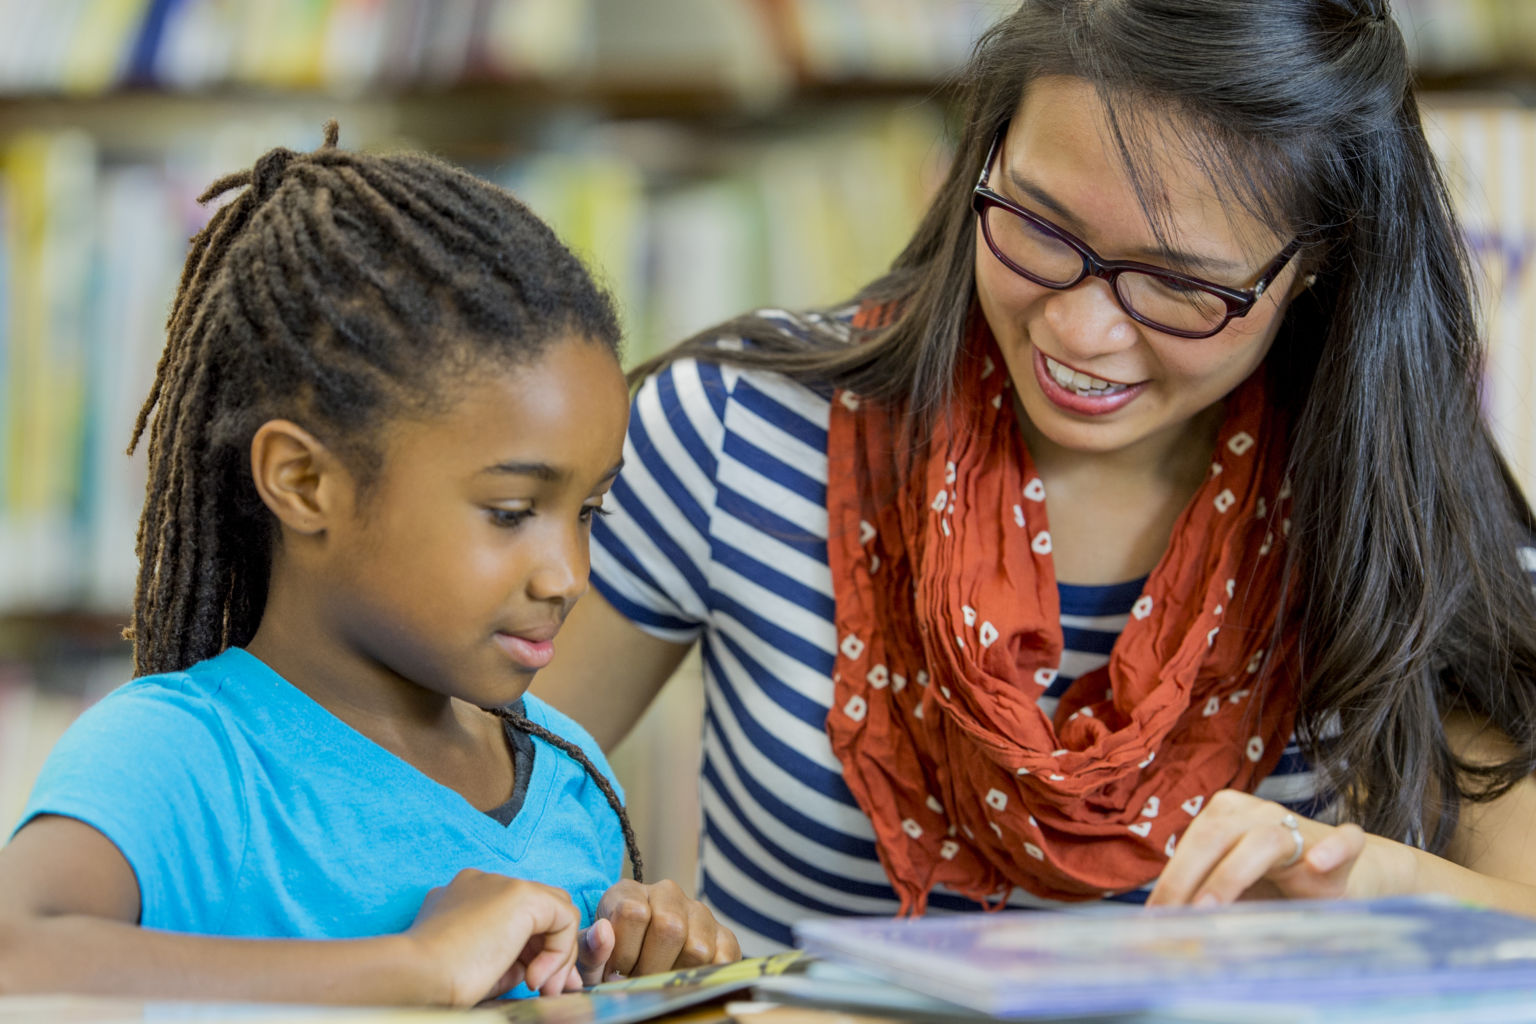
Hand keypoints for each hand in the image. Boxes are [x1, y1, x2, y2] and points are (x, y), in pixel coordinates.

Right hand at [407, 868, 584, 1004]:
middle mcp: (484, 883)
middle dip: (551, 952)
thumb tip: (538, 968)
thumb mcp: (479, 969)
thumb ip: (509, 962)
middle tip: (548, 990)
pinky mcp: (521, 894)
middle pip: (538, 911)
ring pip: (555, 911)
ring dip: (557, 954)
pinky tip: (534, 978)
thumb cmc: (438, 981)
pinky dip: (558, 951)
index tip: (535, 984)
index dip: (532, 952)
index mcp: (464, 897)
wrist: (418, 974)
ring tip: (541, 988)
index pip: (513, 917)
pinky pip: (563, 917)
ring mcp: (502, 884)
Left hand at [579, 879, 740, 982]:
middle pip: (669, 927)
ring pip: (697, 947)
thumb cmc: (610, 963)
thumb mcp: (590, 958)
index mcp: (629, 892)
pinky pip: (722, 958)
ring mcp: (698, 913)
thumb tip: (604, 932)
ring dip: (676, 974)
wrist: (639, 970)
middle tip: (639, 980)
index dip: (622, 952)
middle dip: (649, 967)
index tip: (614, 972)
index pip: (632, 912)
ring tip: (659, 980)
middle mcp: (667, 894)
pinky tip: (683, 979)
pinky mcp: (724, 935)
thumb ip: (589, 948)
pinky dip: (703, 977)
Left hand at [1147, 789, 1373, 906]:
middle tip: (1175, 917)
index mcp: (1225, 815)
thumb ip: (1204, 897)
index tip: (1155, 916)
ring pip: (1264, 840)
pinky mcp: (1345, 845)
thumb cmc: (1277, 883)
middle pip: (1215, 836)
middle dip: (1189, 878)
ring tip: (1211, 906)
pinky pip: (1343, 841)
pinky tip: (1317, 864)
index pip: (1192, 843)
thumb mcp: (1235, 889)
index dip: (1172, 879)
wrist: (1344, 874)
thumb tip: (1164, 925)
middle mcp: (1258, 811)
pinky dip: (1332, 850)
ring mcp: (1302, 825)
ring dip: (1234, 873)